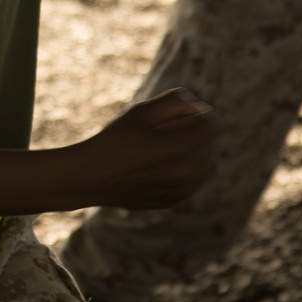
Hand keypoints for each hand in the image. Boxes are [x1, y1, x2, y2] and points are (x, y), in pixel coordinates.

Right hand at [80, 88, 217, 209]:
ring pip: (207, 164)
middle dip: (194, 132)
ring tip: (166, 148)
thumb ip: (175, 101)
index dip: (195, 115)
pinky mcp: (174, 201)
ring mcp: (181, 190)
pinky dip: (186, 171)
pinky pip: (194, 181)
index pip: (210, 125)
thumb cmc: (114, 139)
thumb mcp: (141, 111)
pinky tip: (163, 165)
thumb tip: (198, 108)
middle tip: (166, 131)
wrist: (90, 177)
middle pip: (210, 144)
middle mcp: (185, 172)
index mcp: (179, 147)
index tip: (176, 115)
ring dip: (194, 152)